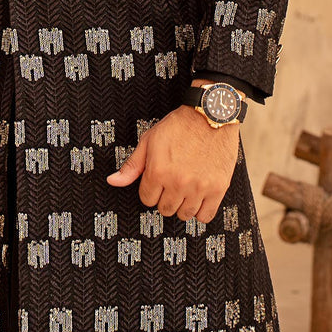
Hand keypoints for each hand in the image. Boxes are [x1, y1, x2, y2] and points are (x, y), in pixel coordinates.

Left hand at [105, 106, 239, 222]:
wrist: (209, 115)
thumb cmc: (181, 125)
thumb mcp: (149, 140)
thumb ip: (132, 165)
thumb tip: (114, 180)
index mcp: (158, 171)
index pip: (147, 199)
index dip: (150, 190)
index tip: (157, 182)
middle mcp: (178, 182)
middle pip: (165, 209)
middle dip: (165, 198)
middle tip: (171, 184)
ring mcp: (199, 187)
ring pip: (184, 214)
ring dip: (182, 205)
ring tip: (185, 189)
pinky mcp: (218, 188)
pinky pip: (205, 216)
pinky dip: (201, 211)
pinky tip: (198, 198)